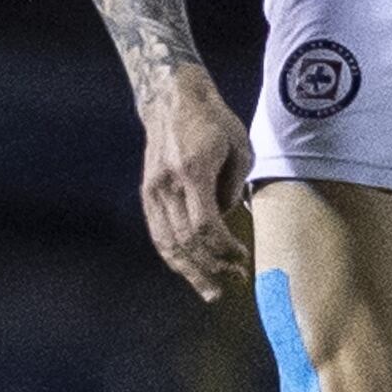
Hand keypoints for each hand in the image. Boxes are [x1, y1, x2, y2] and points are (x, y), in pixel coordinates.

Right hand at [139, 73, 252, 298]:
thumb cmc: (213, 121)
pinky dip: (174, 256)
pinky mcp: (148, 193)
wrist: (171, 100)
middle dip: (212, 266)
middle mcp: (167, 184)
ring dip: (191, 270)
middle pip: (186, 240)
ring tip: (211, 291)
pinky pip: (159, 233)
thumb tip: (225, 219)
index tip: (243, 259)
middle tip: (235, 281)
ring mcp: (153, 190)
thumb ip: (232, 186)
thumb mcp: (238, 146)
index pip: (205, 225)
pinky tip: (189, 270)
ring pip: (168, 243)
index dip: (224, 249)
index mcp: (192, 171)